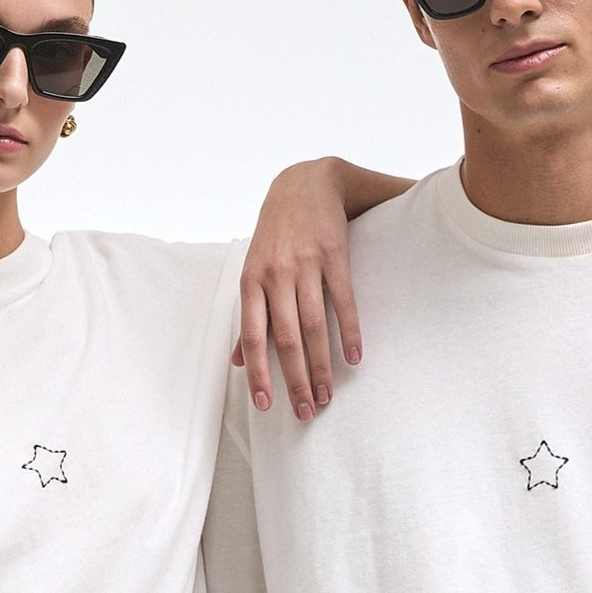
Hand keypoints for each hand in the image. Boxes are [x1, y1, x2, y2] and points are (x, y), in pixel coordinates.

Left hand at [235, 160, 362, 421]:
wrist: (306, 182)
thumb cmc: (277, 234)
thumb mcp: (253, 269)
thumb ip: (249, 316)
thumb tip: (238, 363)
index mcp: (251, 280)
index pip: (252, 335)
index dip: (259, 373)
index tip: (267, 405)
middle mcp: (276, 273)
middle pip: (286, 338)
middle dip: (296, 380)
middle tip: (307, 411)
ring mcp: (305, 263)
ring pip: (313, 326)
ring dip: (322, 366)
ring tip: (328, 395)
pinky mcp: (333, 253)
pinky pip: (343, 301)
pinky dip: (349, 332)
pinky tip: (353, 359)